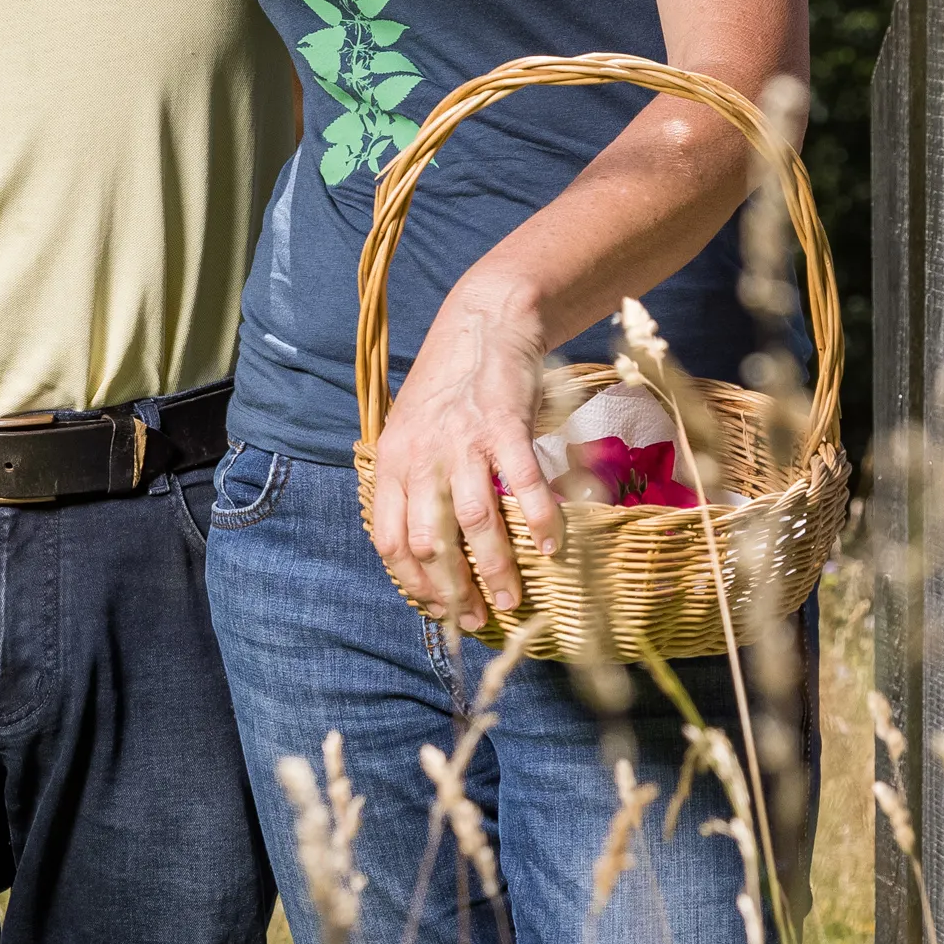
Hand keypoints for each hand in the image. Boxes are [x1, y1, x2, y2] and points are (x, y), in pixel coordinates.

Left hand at [372, 284, 557, 629]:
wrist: (483, 324)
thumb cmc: (449, 388)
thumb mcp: (412, 434)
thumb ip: (414, 483)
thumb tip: (428, 550)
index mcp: (394, 464)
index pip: (392, 541)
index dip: (414, 584)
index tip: (438, 610)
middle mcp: (423, 457)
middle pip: (432, 542)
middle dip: (455, 592)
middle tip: (479, 619)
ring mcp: (464, 442)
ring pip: (476, 522)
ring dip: (495, 569)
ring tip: (513, 600)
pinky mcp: (505, 426)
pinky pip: (524, 485)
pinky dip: (539, 521)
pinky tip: (551, 547)